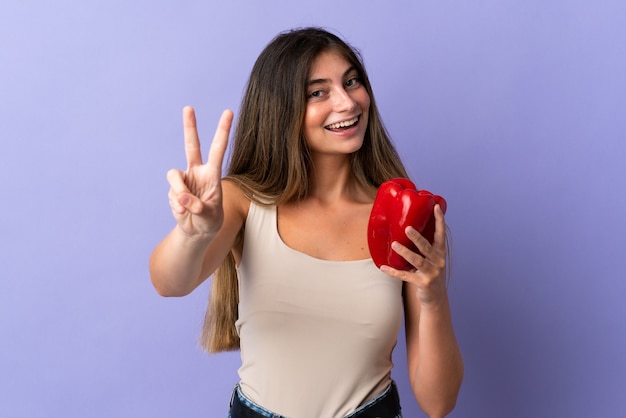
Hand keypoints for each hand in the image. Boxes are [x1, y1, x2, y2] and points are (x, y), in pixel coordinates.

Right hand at [166, 106, 232, 236]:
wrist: (197, 232)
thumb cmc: (209, 221)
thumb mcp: (209, 216)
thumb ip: (197, 207)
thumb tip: (182, 199)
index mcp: (212, 174)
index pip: (218, 150)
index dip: (223, 131)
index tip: (229, 112)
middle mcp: (197, 172)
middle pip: (191, 146)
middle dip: (190, 127)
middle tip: (188, 108)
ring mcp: (184, 180)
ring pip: (174, 176)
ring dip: (179, 192)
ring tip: (186, 209)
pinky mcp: (173, 190)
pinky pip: (171, 194)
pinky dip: (177, 206)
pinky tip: (183, 214)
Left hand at [381, 204, 447, 305]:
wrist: (436, 298)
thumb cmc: (430, 272)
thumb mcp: (432, 258)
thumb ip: (425, 246)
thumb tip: (408, 226)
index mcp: (440, 252)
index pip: (441, 233)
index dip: (439, 220)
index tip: (436, 207)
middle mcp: (438, 261)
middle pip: (427, 247)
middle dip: (417, 237)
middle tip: (407, 228)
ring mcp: (432, 273)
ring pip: (417, 261)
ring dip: (405, 253)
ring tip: (394, 244)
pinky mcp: (423, 284)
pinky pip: (406, 276)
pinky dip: (394, 272)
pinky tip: (383, 267)